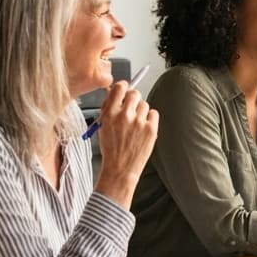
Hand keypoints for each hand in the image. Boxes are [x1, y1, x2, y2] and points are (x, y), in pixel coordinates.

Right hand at [95, 80, 157, 199]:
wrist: (120, 169)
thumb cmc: (111, 149)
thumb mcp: (103, 126)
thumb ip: (109, 109)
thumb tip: (114, 93)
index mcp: (110, 113)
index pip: (119, 88)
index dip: (123, 87)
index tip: (124, 89)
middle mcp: (125, 115)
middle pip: (135, 93)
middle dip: (133, 99)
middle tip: (131, 108)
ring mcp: (139, 121)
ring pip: (144, 104)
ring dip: (141, 111)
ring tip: (135, 124)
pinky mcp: (151, 128)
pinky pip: (154, 113)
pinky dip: (150, 119)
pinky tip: (143, 128)